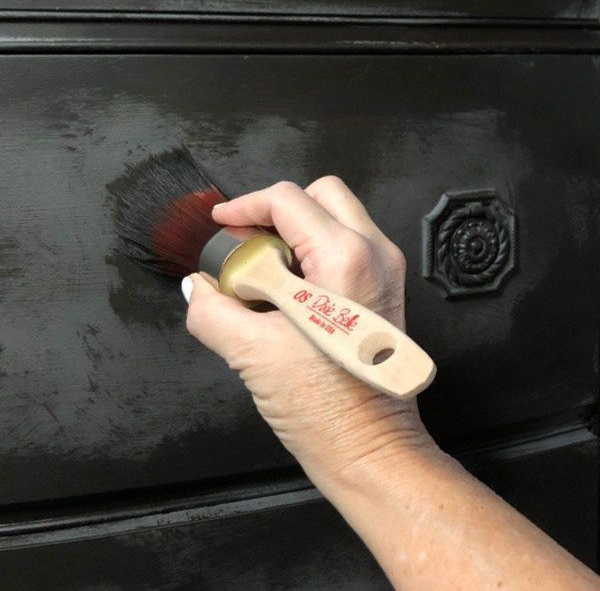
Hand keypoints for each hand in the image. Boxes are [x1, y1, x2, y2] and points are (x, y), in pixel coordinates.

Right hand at [184, 177, 435, 498]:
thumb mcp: (252, 354)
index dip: (244, 207)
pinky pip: (346, 246)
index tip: (220, 225)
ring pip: (335, 217)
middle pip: (320, 194)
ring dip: (294, 232)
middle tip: (243, 245)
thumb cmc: (327, 410)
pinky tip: (286, 291)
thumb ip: (213, 310)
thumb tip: (196, 287)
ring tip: (262, 272)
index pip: (287, 200)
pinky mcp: (384, 291)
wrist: (372, 452)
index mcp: (345, 258)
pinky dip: (312, 252)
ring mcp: (385, 271)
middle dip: (276, 211)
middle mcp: (374, 254)